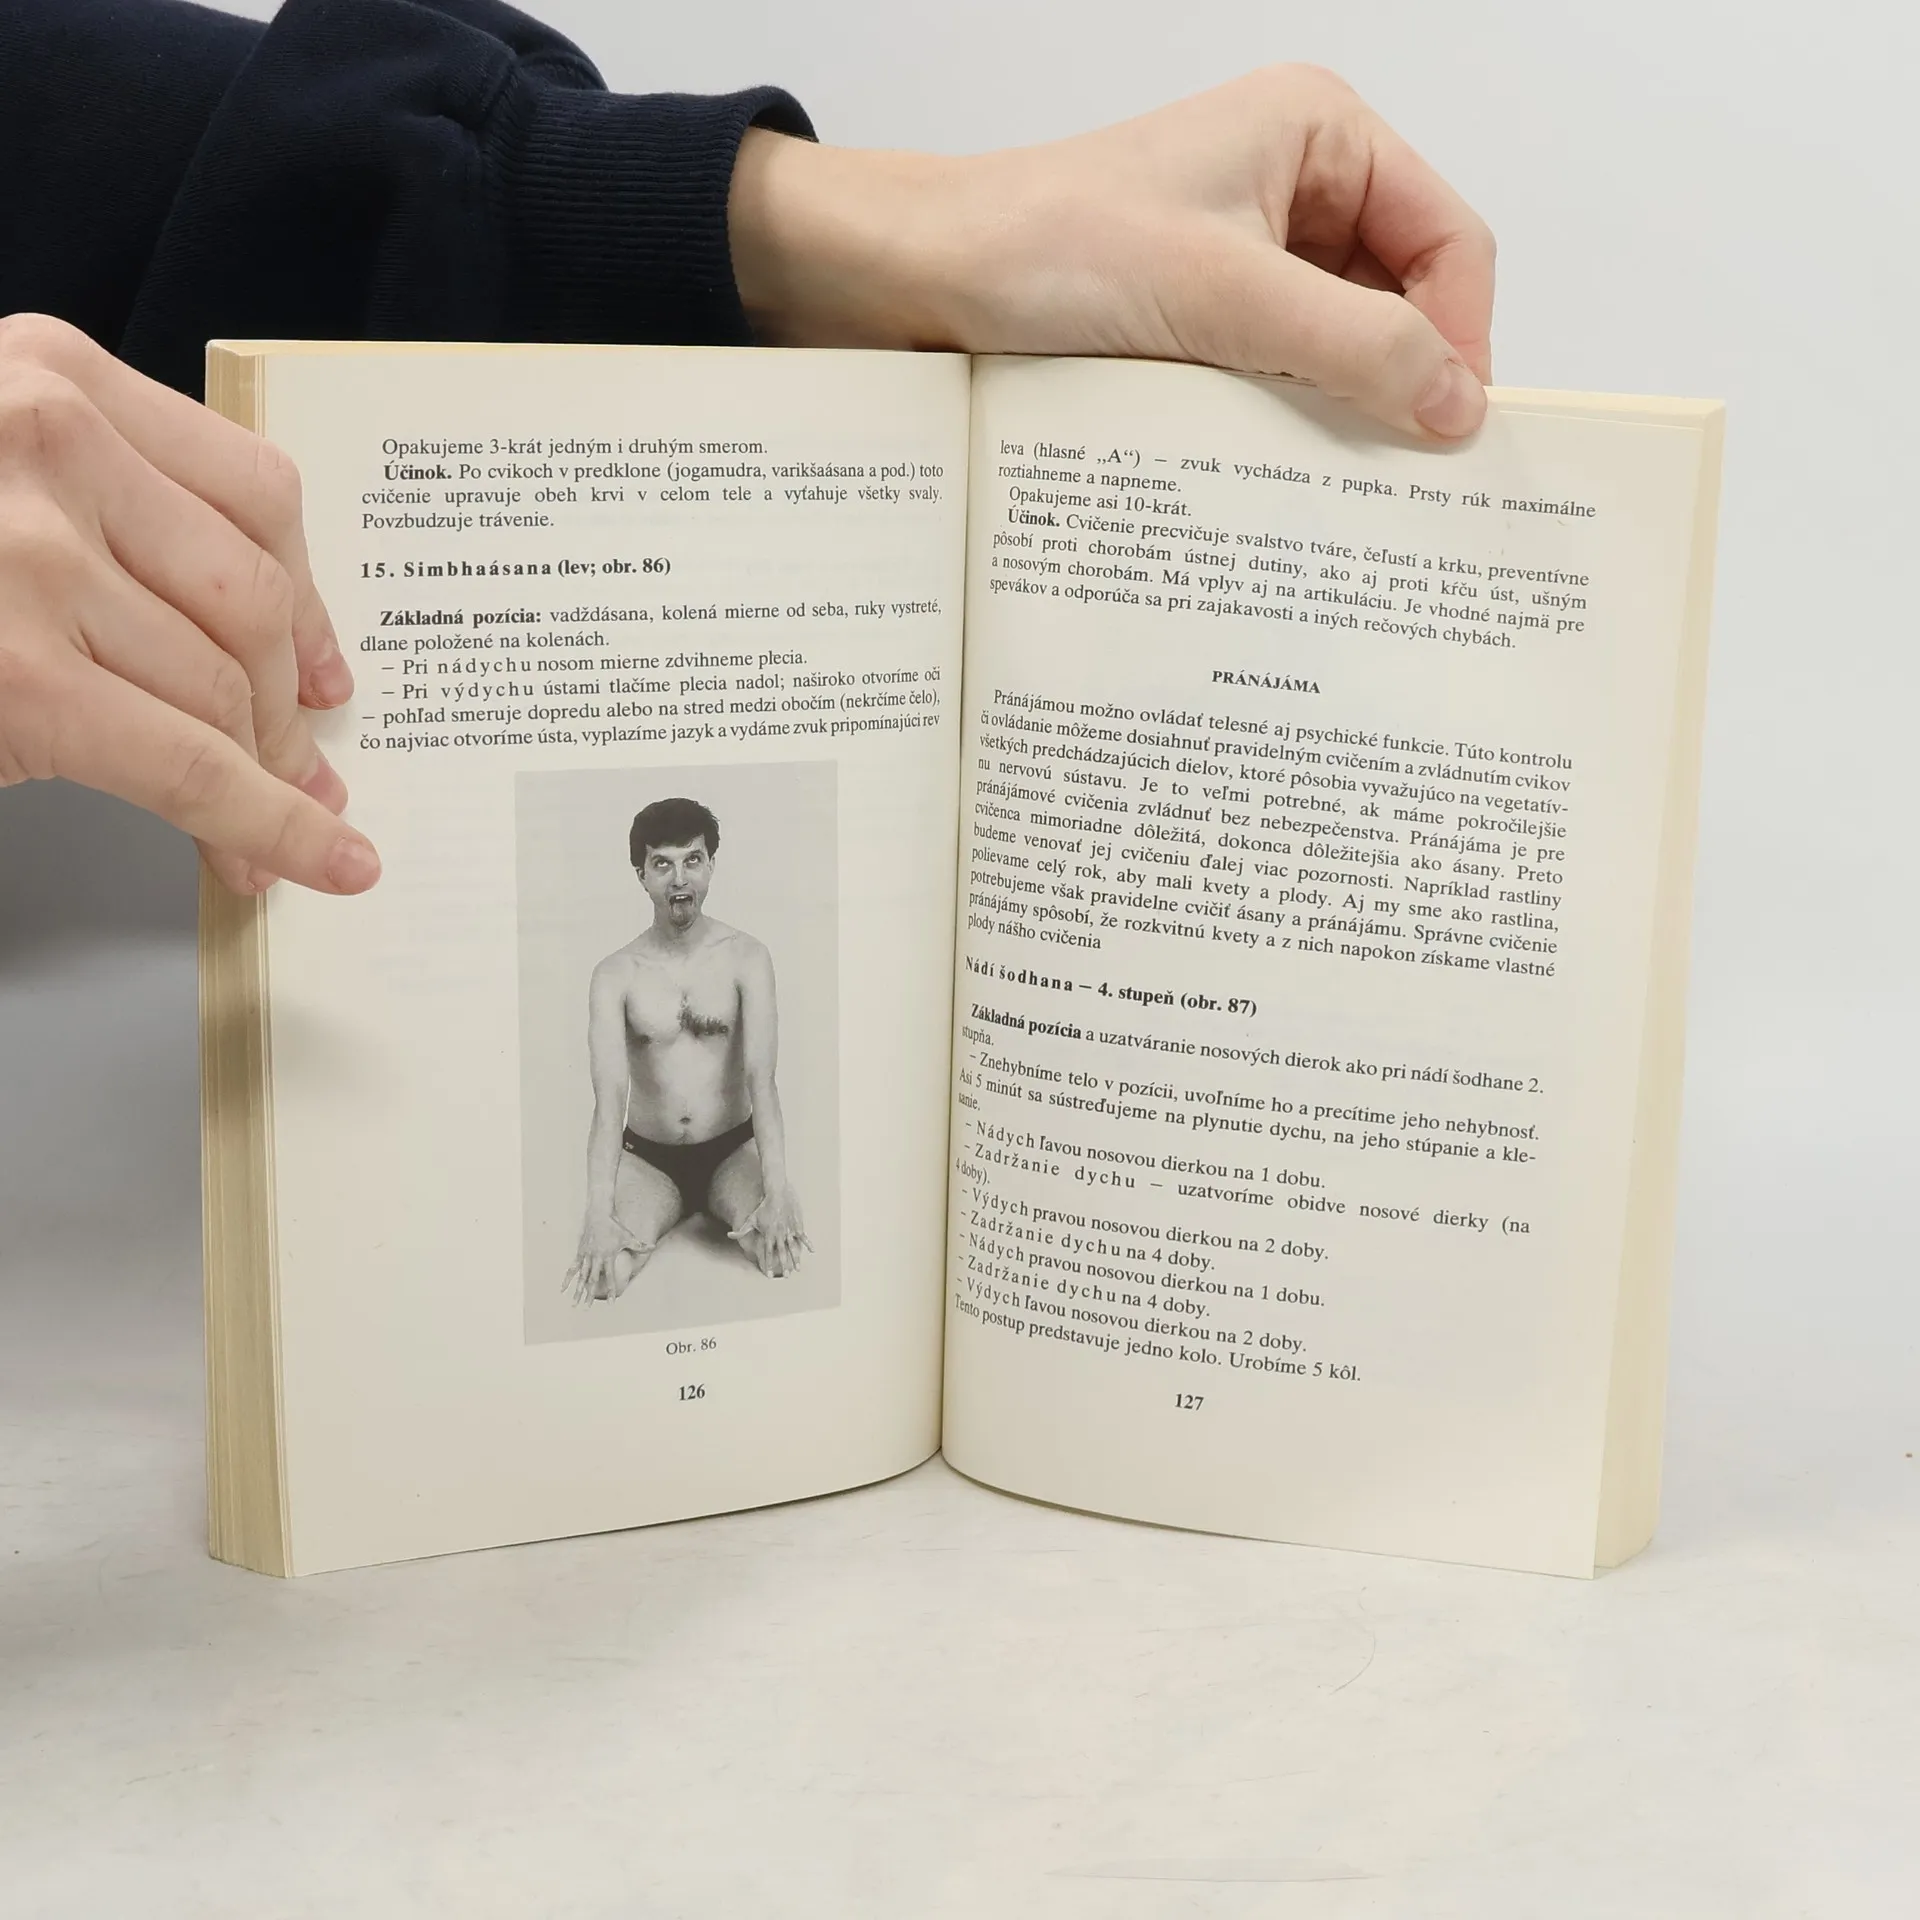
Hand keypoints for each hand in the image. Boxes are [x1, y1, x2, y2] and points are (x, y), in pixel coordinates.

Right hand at [0, 313, 379, 895]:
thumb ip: (97, 502)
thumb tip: (258, 635)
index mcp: (49, 373)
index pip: (254, 490)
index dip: (309, 597)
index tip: (326, 666)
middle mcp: (49, 443)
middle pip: (252, 598)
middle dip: (292, 704)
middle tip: (310, 767)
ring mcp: (30, 559)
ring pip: (226, 687)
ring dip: (275, 777)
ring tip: (287, 825)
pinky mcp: (18, 677)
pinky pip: (194, 764)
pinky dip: (273, 825)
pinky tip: (321, 858)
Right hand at [566, 1212, 653, 1303]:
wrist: (598, 1214)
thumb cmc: (614, 1226)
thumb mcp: (628, 1236)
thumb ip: (640, 1245)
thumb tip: (653, 1247)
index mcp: (608, 1256)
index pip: (610, 1277)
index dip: (611, 1290)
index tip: (612, 1303)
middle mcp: (595, 1258)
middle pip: (592, 1280)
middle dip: (589, 1295)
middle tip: (587, 1309)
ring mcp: (586, 1256)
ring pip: (581, 1277)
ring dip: (577, 1291)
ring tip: (573, 1304)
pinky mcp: (579, 1253)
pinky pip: (572, 1268)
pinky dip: (567, 1279)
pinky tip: (562, 1289)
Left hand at [729, 1184, 810, 1277]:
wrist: (777, 1194)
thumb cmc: (763, 1207)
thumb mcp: (751, 1219)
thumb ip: (741, 1230)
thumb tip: (729, 1235)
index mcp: (768, 1235)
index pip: (767, 1253)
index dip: (768, 1265)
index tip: (769, 1276)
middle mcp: (779, 1235)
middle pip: (782, 1253)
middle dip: (784, 1266)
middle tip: (786, 1277)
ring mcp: (789, 1230)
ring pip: (793, 1247)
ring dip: (796, 1259)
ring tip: (798, 1270)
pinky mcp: (797, 1225)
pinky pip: (803, 1237)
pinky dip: (808, 1244)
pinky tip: (813, 1251)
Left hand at [731, 65, 1493, 439]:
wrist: (922, 280)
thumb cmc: (1051, 248)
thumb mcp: (1220, 293)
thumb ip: (1349, 345)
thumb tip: (1458, 408)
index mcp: (1321, 135)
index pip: (1448, 240)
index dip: (1460, 334)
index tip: (1444, 430)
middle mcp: (1297, 187)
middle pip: (1404, 298)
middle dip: (1402, 380)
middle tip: (1398, 479)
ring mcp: (1250, 256)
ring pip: (1341, 347)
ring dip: (1340, 410)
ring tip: (1335, 484)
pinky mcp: (1205, 317)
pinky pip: (1281, 375)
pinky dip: (1288, 422)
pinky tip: (1278, 473)